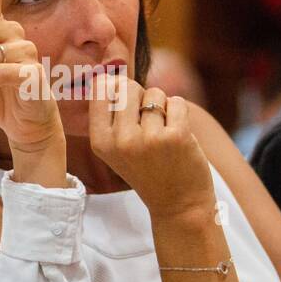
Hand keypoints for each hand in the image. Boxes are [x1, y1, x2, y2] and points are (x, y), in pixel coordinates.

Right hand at [88, 75, 215, 218]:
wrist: (178, 204)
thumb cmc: (148, 169)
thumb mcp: (116, 148)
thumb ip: (110, 115)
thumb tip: (110, 76)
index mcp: (100, 141)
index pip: (100, 89)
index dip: (117, 90)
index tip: (127, 110)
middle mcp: (121, 141)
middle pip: (127, 86)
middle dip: (141, 97)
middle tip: (148, 125)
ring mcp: (148, 139)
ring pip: (155, 93)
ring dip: (163, 107)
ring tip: (163, 134)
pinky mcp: (176, 137)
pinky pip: (177, 102)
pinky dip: (180, 113)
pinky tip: (178, 136)